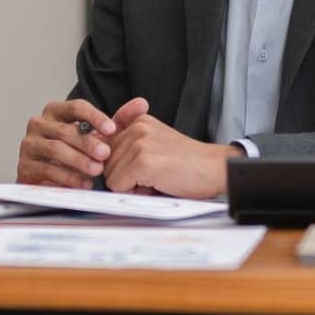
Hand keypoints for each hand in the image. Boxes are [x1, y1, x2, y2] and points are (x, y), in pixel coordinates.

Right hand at [16, 98, 119, 188]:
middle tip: (105, 154)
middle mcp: (38, 124)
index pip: (76, 106)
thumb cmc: (76, 153)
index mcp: (55, 111)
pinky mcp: (24, 166)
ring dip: (78, 161)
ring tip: (96, 170)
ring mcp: (29, 145)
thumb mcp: (97, 136)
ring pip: (55, 149)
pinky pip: (48, 170)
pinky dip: (68, 177)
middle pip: (65, 130)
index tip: (112, 130)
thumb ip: (119, 120)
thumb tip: (142, 103)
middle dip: (88, 143)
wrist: (49, 180)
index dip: (95, 117)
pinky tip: (84, 183)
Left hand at [103, 107, 236, 198]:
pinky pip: (118, 185)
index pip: (105, 145)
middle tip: (153, 175)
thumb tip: (100, 162)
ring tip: (157, 178)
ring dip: (130, 185)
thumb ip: (130, 145)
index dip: (117, 163)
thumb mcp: (156, 144)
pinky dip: (134, 192)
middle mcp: (137, 128)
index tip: (134, 168)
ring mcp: (139, 144)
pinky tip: (156, 184)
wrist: (215, 168)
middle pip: (105, 162)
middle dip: (124, 175)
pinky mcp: (143, 162)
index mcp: (139, 121)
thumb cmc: (188, 163)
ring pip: (110, 175)